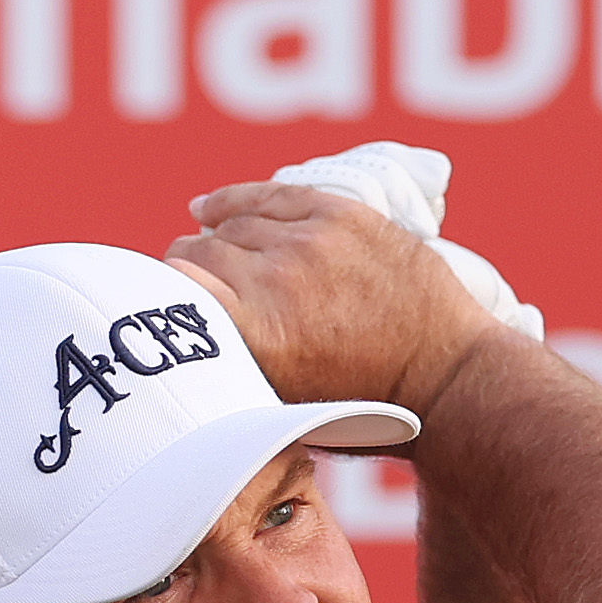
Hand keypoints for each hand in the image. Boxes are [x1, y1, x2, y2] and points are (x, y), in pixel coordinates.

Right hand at [167, 181, 496, 413]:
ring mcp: (310, 242)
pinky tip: (214, 208)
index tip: (156, 303)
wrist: (444, 380)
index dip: (158, 294)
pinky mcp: (341, 216)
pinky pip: (269, 195)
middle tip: (187, 285)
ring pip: (232, 225)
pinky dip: (235, 201)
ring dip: (217, 240)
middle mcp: (275, 282)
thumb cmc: (359, 408)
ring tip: (213, 255)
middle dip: (186, 268)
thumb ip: (223, 367)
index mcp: (254, 336)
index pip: (172, 287)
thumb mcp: (276, 404)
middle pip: (198, 253)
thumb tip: (170, 341)